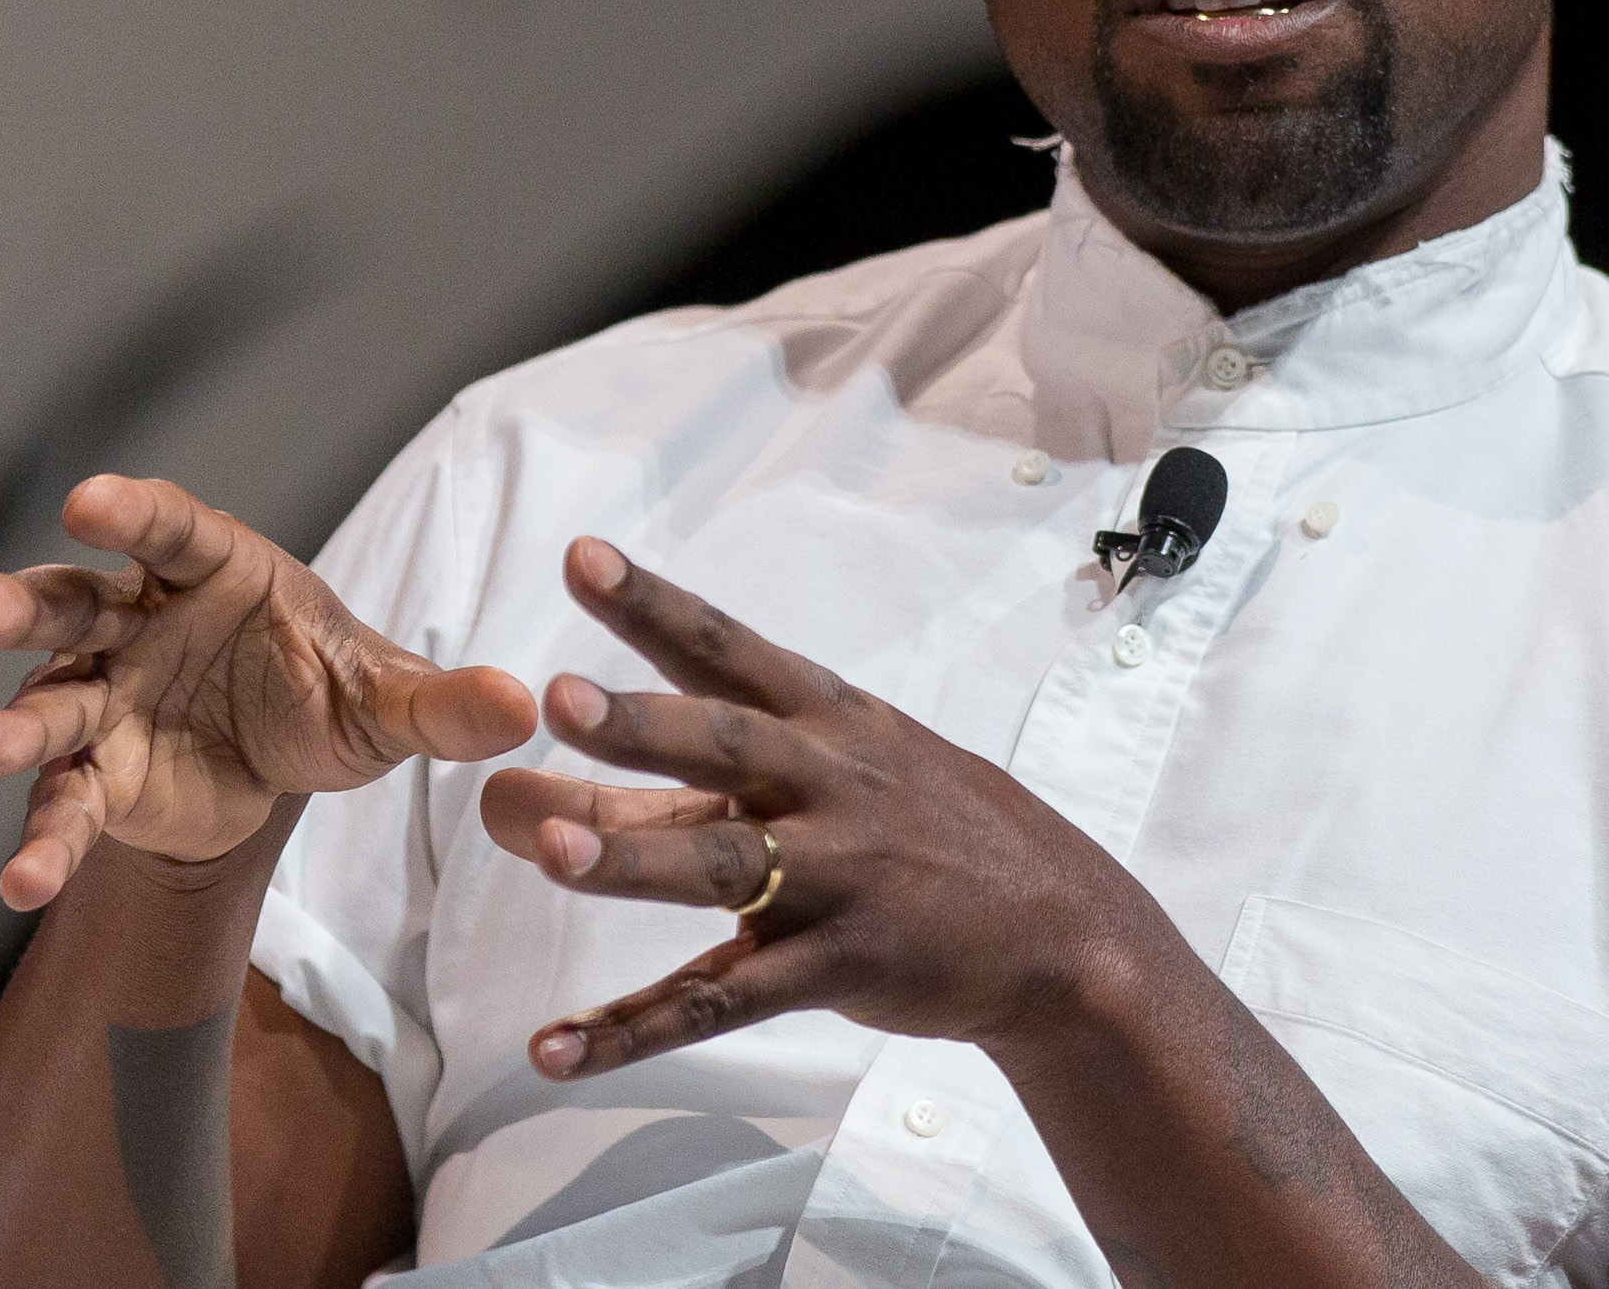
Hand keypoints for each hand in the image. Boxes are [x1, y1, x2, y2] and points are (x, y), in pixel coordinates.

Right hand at [0, 473, 536, 907]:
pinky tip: (21, 885)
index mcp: (215, 573)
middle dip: (11, 606)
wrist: (284, 767)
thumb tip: (523, 706)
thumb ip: (446, 705)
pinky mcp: (97, 777)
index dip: (130, 513)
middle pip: (68, 603)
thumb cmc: (329, 695)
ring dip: (2, 726)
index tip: (86, 501)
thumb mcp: (392, 704)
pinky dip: (43, 843)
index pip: (168, 531)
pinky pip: (64, 806)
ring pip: (44, 700)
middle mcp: (141, 625)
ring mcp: (106, 699)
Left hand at [480, 537, 1170, 1078]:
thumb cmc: (929, 830)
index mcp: (829, 720)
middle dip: (642, 723)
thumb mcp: (838, 774)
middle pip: (725, 745)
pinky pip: (725, 1001)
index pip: (728, 649)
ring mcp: (837, 877)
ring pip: (723, 869)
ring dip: (633, 860)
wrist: (1062, 926)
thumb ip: (691, 787)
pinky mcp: (837, 967)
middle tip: (559, 698)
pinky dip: (634, 1030)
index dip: (654, 603)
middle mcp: (830, 785)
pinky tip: (555, 1049)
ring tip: (551, 851)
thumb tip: (546, 794)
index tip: (582, 558)